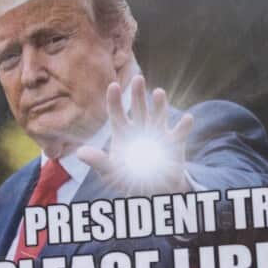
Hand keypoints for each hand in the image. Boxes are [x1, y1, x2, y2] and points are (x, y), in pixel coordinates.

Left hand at [77, 75, 195, 196]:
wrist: (152, 188)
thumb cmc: (128, 178)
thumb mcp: (110, 172)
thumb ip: (98, 162)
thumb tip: (80, 153)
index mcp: (123, 132)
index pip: (116, 113)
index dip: (115, 100)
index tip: (113, 86)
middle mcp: (140, 127)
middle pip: (138, 107)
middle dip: (138, 94)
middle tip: (138, 78)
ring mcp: (158, 132)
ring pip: (158, 114)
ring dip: (159, 104)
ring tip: (158, 92)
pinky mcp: (174, 142)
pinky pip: (179, 133)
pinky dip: (184, 126)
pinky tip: (187, 118)